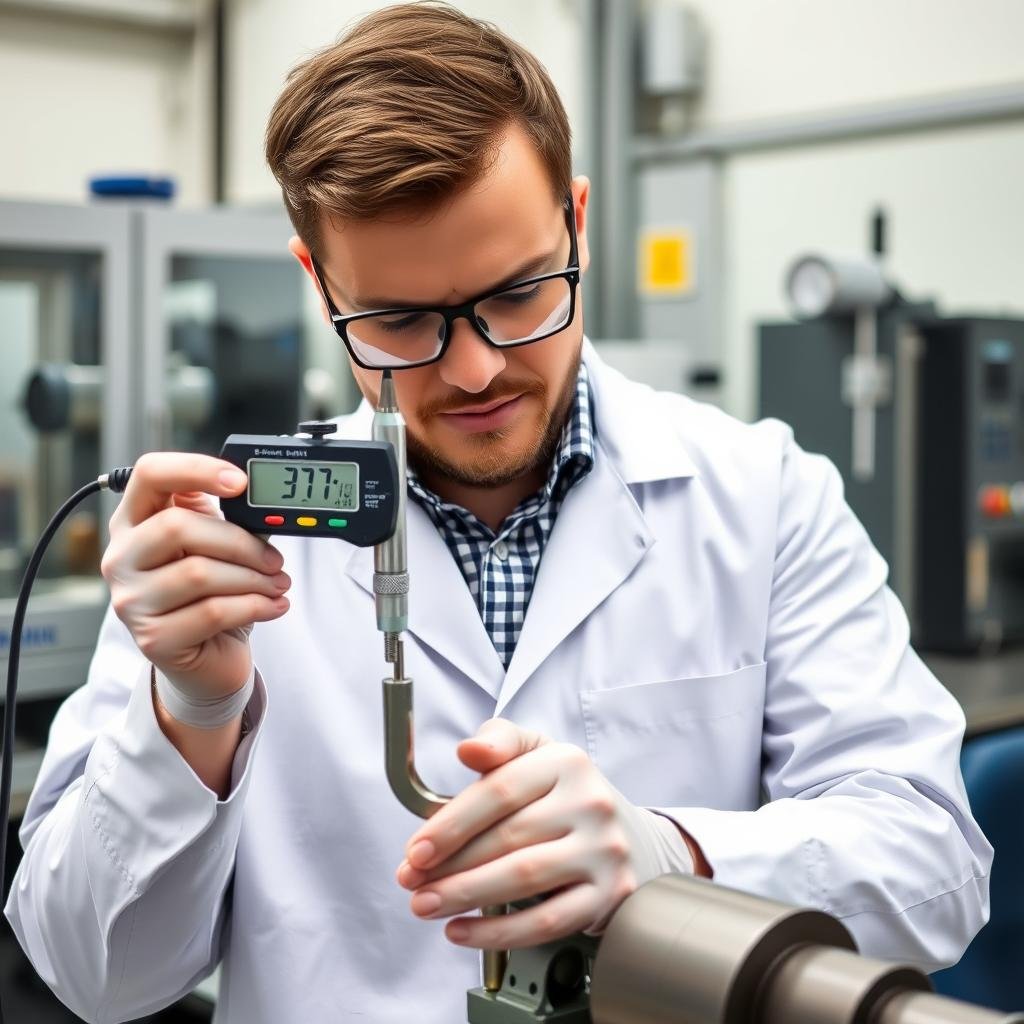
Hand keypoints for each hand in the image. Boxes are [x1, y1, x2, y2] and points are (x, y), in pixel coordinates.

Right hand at [101, 452, 290, 697]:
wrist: (209, 658)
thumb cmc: (212, 594)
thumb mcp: (217, 547)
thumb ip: (228, 519)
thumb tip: (263, 506)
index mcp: (135, 520)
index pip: (150, 474)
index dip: (196, 469)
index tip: (240, 482)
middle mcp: (122, 556)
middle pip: (178, 527)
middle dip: (241, 542)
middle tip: (275, 559)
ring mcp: (130, 599)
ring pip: (198, 573)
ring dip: (254, 579)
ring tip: (278, 584)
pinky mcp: (151, 638)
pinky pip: (212, 612)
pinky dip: (254, 606)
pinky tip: (273, 606)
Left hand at [396, 718, 694, 949]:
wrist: (632, 838)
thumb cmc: (567, 796)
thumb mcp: (536, 754)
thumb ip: (498, 742)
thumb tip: (467, 749)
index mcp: (566, 761)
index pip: (499, 790)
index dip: (451, 823)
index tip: (416, 849)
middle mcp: (590, 803)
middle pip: (507, 837)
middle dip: (449, 865)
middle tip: (411, 883)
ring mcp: (603, 850)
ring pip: (523, 878)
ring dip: (465, 896)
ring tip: (426, 905)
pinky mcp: (609, 894)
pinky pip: (546, 920)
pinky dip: (498, 932)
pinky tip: (462, 929)